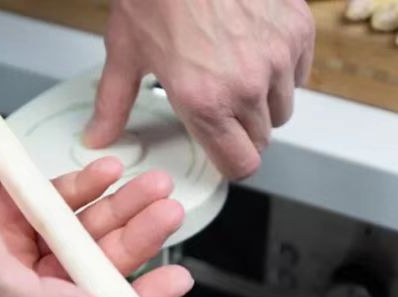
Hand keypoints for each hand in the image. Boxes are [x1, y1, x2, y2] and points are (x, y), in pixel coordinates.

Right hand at [0, 89, 192, 296]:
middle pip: (93, 269)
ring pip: (88, 233)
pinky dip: (91, 187)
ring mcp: (22, 241)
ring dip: (123, 210)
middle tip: (167, 217)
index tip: (171, 284)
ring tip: (154, 189)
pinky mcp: (23, 207)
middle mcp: (16, 278)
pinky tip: (109, 174)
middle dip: (135, 243)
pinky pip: (69, 201)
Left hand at [84, 0, 314, 179]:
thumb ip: (113, 105)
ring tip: (238, 75)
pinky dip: (283, 70)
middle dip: (244, 132)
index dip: (233, 164)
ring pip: (282, 109)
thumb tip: (97, 138)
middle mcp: (246, 87)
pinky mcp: (297, 31)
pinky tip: (256, 51)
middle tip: (223, 106)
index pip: (241, 164)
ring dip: (265, 103)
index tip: (226, 154)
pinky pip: (299, 74)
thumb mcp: (126, 52)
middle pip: (262, 140)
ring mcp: (277, 58)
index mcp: (205, 102)